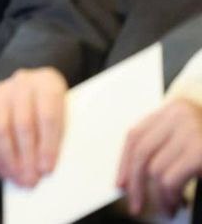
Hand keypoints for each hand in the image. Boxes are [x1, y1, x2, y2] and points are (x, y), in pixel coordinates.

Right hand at [0, 67, 68, 186]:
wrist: (34, 91)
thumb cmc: (55, 111)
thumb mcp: (67, 115)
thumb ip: (62, 134)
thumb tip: (49, 168)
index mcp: (48, 83)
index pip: (48, 115)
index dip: (47, 145)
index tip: (47, 170)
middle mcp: (22, 82)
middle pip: (22, 123)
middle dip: (26, 157)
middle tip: (31, 180)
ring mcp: (0, 91)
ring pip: (0, 128)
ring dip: (8, 160)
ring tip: (18, 180)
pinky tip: (3, 171)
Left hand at [117, 98, 201, 215]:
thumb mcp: (189, 137)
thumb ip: (167, 145)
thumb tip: (134, 174)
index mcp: (173, 109)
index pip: (135, 135)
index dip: (124, 162)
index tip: (121, 183)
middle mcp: (179, 115)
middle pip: (140, 151)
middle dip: (135, 182)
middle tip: (135, 204)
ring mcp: (191, 131)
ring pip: (154, 170)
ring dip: (158, 195)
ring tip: (168, 207)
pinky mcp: (199, 151)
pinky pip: (170, 179)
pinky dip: (169, 196)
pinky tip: (177, 204)